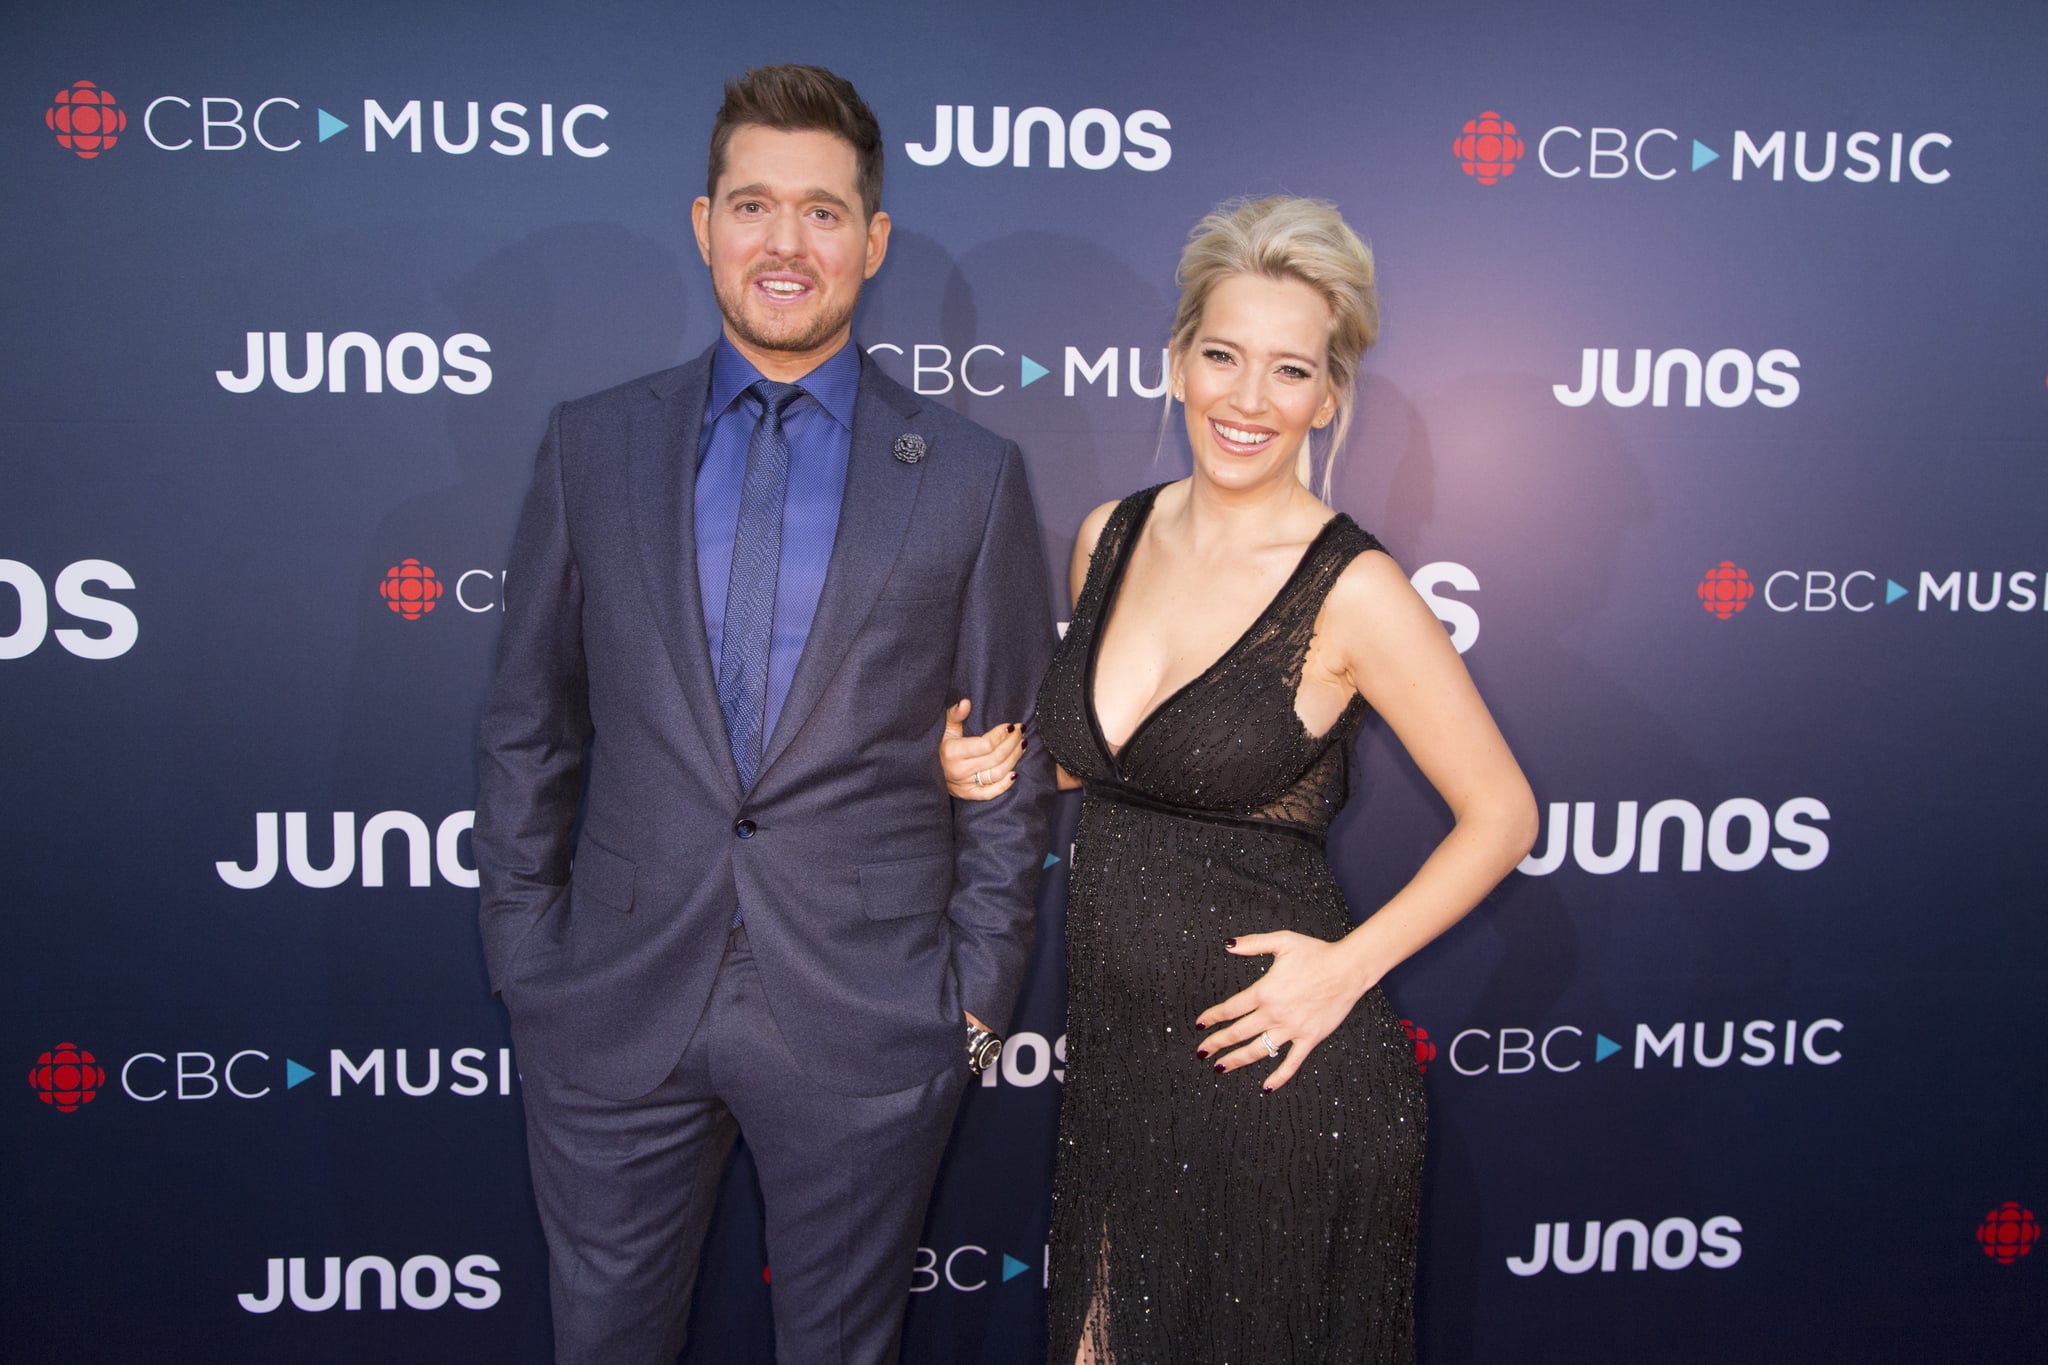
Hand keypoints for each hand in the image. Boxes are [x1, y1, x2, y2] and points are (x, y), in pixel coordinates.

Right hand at [940, 698, 1022, 800]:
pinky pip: (990, 793)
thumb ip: (955, 714)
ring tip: (1021, 745)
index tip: (1011, 725)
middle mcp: (959, 770)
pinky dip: (1005, 785)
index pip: (986, 745)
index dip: (1001, 735)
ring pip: (997, 773)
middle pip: (996, 757)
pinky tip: (1014, 772)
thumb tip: (966, 702)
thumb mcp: (944, 727)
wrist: (925, 769)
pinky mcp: (968, 795)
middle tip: (1020, 731)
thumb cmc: (937, 745)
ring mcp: (964, 784)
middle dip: (1012, 743)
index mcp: (952, 751)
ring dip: (1014, 759)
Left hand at [1193, 932, 1372, 1092]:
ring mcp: (1291, 1029)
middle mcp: (1274, 1014)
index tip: (1201, 1025)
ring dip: (1237, 1060)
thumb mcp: (1281, 941)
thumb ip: (1252, 944)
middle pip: (1237, 1033)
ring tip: (1220, 1067)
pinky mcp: (1309, 1038)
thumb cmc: (1317, 953)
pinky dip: (1278, 1077)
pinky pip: (1291, 1062)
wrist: (1348, 969)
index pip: (1230, 1009)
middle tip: (1202, 1052)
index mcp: (1264, 992)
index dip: (1212, 1017)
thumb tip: (1228, 945)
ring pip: (1258, 1050)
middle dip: (1216, 1043)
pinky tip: (1266, 1087)